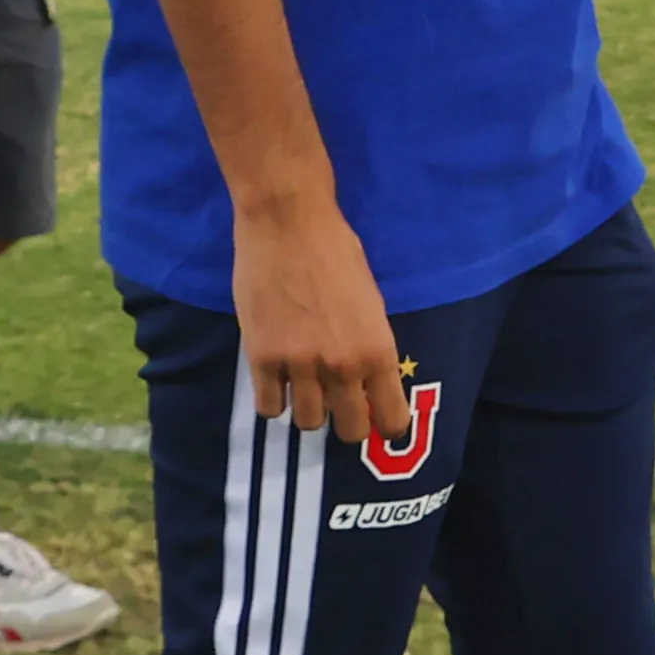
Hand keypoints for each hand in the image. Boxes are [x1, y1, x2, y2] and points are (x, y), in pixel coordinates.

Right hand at [233, 194, 407, 449]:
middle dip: (347, 421)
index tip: (377, 416)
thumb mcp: (371, 303)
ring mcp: (301, 366)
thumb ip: (370, 346)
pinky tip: (276, 379)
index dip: (386, 423)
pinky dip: (274, 400)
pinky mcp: (262, 359)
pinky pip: (269, 408)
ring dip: (308, 409)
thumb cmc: (336, 251)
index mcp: (378, 351)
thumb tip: (367, 380)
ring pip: (309, 423)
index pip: (392, 419)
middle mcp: (343, 366)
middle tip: (338, 401)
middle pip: (351, 431)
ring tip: (304, 385)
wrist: (288, 224)